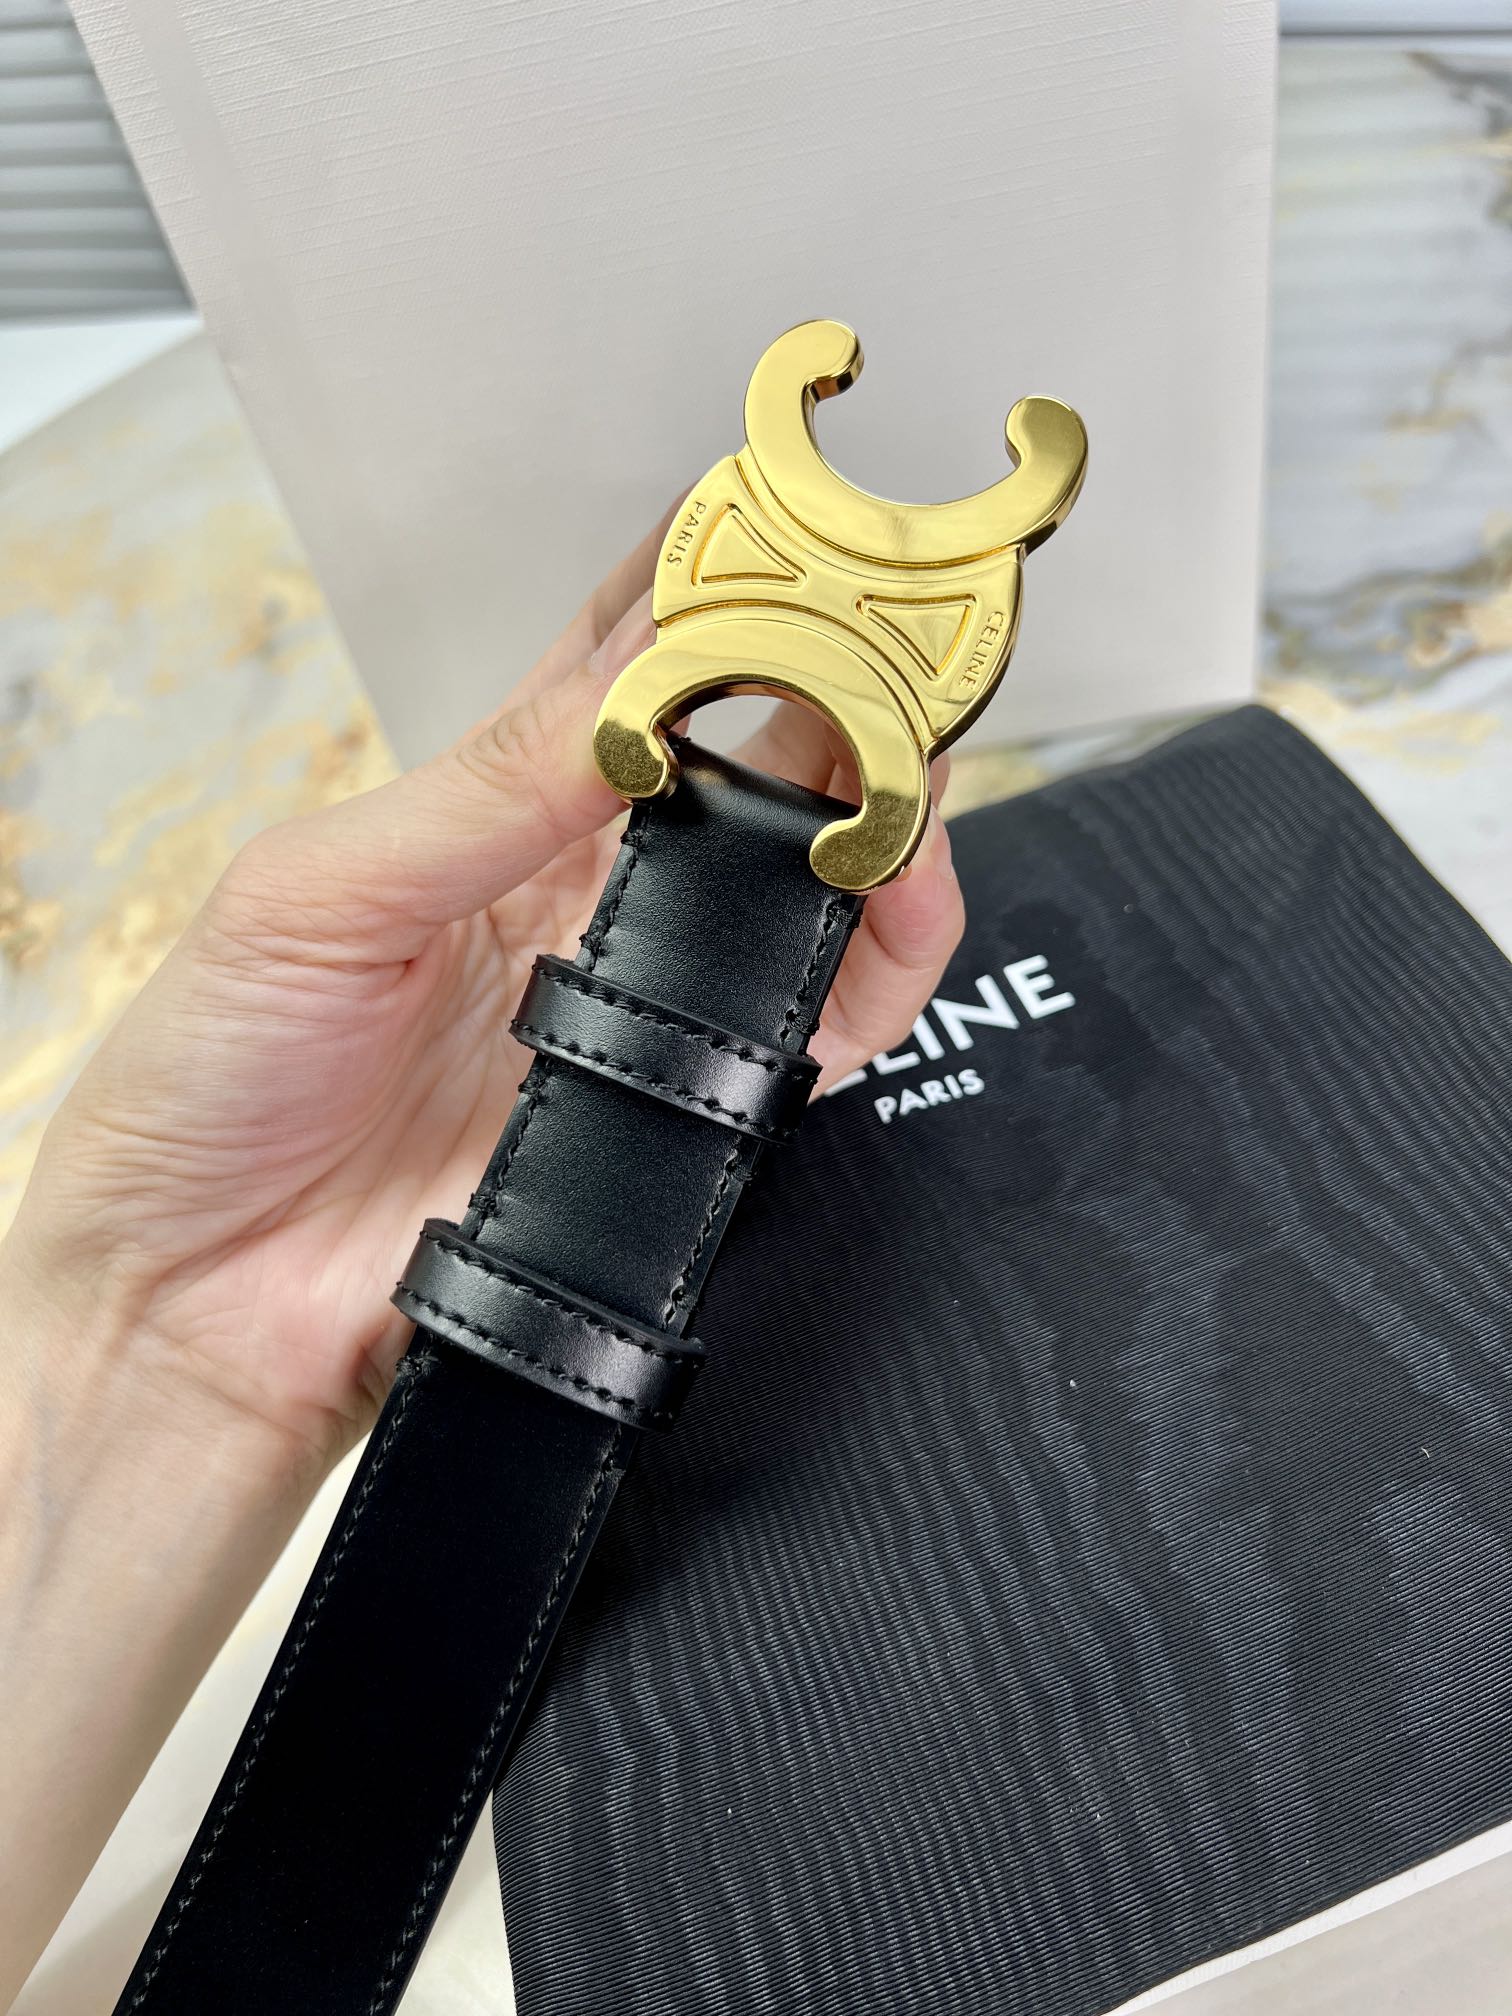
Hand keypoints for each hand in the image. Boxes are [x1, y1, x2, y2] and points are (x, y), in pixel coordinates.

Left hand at [6, 512, 963, 1479]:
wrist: (202, 1302)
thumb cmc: (214, 1083)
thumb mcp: (321, 895)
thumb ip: (486, 793)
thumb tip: (633, 681)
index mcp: (494, 818)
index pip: (633, 670)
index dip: (713, 587)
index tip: (784, 521)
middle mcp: (588, 898)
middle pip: (757, 767)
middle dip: (836, 685)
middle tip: (888, 632)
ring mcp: (647, 1003)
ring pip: (811, 887)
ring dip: (877, 810)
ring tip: (905, 753)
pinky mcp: (685, 1114)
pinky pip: (823, 1032)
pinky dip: (879, 961)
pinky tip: (881, 895)